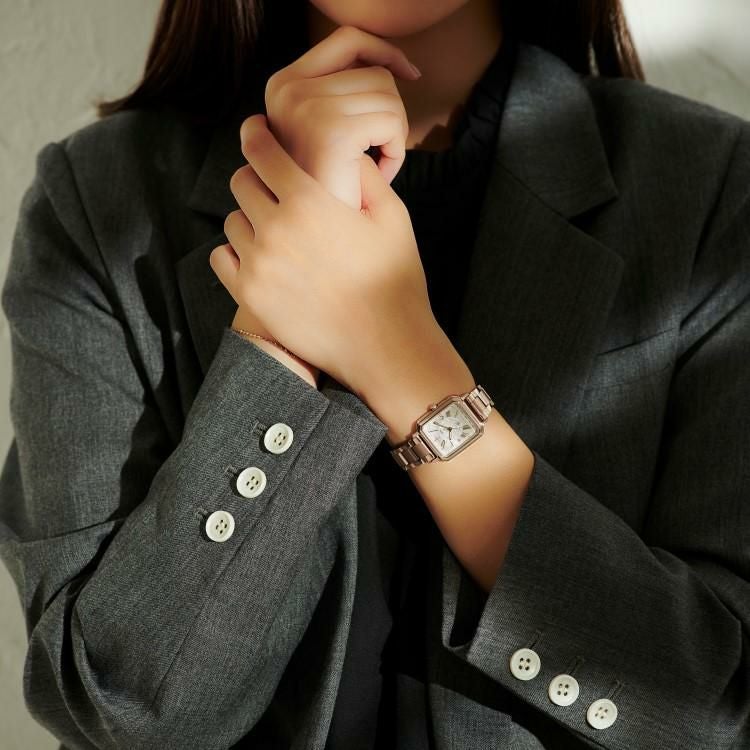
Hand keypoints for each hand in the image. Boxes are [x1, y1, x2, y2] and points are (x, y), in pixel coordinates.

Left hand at [210, 113, 436, 401]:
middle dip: (257, 179)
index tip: (255, 130)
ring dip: (249, 218)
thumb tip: (345, 152)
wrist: (383, 343)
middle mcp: (275, 227)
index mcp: (309, 201)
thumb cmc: (393, 279)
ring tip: (275, 231)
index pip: (261, 150)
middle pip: (241, 182)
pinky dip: (237, 252)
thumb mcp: (392, 218)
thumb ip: (365, 176)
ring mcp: (258, 264)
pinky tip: (261, 257)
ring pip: (232, 221)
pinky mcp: (249, 295)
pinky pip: (222, 257)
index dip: (256, 134)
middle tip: (275, 189)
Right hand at [264, 24, 420, 209]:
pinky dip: (396, 152)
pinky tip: (379, 176)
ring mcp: (306, 107)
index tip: (409, 74)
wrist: (316, 237)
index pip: (348, 40)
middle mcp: (289, 88)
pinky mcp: (331, 131)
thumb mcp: (325, 132)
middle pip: (376, 71)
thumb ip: (341, 95)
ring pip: (389, 97)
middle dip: (391, 112)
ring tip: (374, 168)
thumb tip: (390, 63)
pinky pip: (392, 123)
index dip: (385, 52)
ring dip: (394, 136)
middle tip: (378, 152)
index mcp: (283, 84)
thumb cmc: (329, 189)